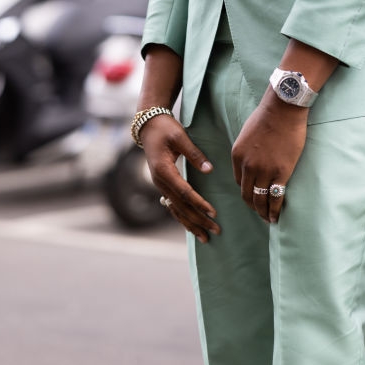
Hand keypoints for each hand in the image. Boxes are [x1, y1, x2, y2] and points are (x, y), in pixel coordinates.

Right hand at [140, 114, 219, 242]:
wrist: (148, 126)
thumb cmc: (166, 128)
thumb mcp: (180, 136)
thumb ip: (194, 153)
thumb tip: (209, 170)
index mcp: (163, 170)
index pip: (184, 192)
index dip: (199, 203)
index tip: (213, 213)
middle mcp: (160, 181)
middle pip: (180, 207)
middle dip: (198, 220)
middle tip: (216, 230)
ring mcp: (160, 185)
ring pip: (175, 210)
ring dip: (190, 224)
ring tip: (205, 238)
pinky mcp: (163, 184)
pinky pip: (172, 205)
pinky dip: (182, 217)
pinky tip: (192, 227)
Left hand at [231, 90, 308, 223]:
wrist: (283, 109)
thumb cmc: (267, 116)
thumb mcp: (247, 134)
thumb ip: (247, 150)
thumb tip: (253, 161)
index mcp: (237, 156)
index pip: (238, 181)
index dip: (246, 190)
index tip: (253, 195)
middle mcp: (247, 166)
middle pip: (247, 194)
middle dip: (253, 206)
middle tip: (259, 213)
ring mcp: (264, 170)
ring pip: (260, 199)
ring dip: (263, 212)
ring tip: (268, 219)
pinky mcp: (281, 172)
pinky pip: (276, 197)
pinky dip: (275, 210)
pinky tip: (276, 216)